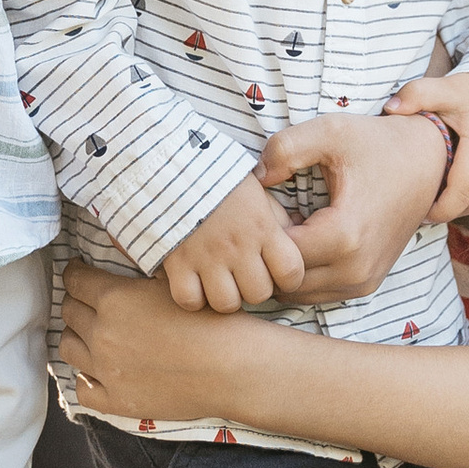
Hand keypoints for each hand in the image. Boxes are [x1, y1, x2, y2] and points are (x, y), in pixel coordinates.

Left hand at [57, 260, 255, 418]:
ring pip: (67, 347)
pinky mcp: (116, 400)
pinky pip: (82, 389)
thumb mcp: (172, 283)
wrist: (233, 367)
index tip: (78, 272)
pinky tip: (98, 370)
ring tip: (89, 333)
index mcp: (114, 299)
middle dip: (75, 301)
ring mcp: (106, 370)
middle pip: (68, 311)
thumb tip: (115, 261)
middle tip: (88, 300)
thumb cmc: (212, 320)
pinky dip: (85, 377)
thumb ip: (137, 274)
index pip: (75, 280)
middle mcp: (102, 333)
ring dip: (76, 335)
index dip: (75, 273)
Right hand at [159, 173, 307, 312]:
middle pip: (258, 294)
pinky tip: (193, 282)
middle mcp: (238, 247)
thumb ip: (277, 220)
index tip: (273, 269)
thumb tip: (294, 239)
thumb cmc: (219, 178)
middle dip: (253, 288)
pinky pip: (190, 300)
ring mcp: (207, 257)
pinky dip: (192, 297)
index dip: (286, 278)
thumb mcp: (258, 192)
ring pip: (226, 304)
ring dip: (224, 296)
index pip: (291, 274)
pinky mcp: (177, 263)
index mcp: (262, 227)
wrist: (173, 163)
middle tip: (242, 274)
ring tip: (218, 281)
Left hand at [259, 111, 451, 301]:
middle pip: (282, 278)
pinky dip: (301, 271)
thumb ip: (284, 148)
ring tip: (287, 224)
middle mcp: (355, 270)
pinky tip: (303, 236)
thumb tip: (255, 179)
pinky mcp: (364, 286)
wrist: (430, 162)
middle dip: (267, 250)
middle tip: (270, 213)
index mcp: (345, 236)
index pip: (275, 253)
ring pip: (296, 292)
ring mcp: (362, 283)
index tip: (263, 200)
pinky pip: (315, 292)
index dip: (260, 227)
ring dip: (283, 264)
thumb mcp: (330, 131)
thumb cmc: (377, 145)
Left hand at [384, 70, 468, 220]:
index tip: (421, 211)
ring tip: (442, 191)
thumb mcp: (447, 89)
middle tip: (425, 201)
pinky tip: (462, 185)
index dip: (438, 210)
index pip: (460, 195)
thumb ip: (417, 94)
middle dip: (446, 207)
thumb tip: (390, 108)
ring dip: (461, 203)